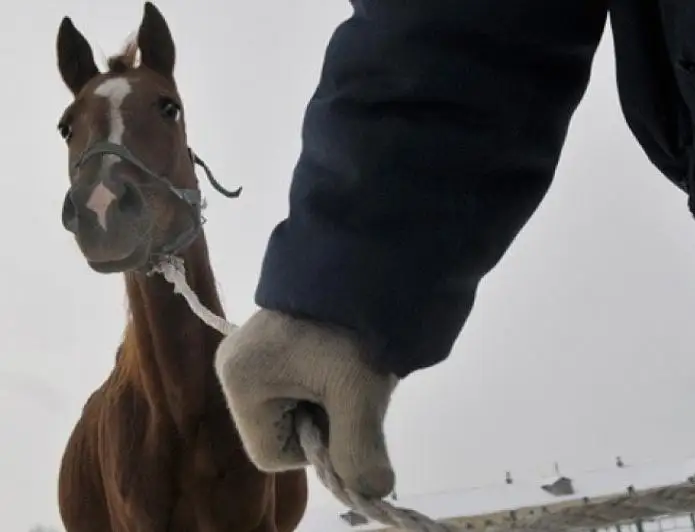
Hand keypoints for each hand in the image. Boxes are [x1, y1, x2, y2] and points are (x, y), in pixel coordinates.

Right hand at [214, 308, 397, 497]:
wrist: (363, 259)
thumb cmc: (352, 326)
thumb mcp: (359, 392)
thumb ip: (361, 451)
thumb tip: (374, 492)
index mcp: (240, 381)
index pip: (273, 455)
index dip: (316, 448)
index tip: (344, 412)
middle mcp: (232, 368)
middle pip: (280, 432)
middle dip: (322, 421)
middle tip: (350, 385)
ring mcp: (246, 352)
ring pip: (290, 409)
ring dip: (326, 400)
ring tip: (347, 366)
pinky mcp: (266, 341)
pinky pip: (292, 384)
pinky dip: (322, 382)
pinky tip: (339, 357)